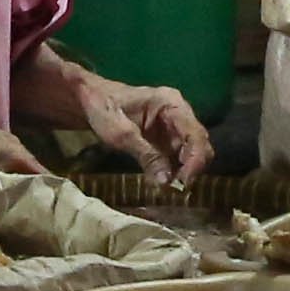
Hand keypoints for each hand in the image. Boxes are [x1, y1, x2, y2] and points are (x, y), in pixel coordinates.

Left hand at [68, 75, 211, 186]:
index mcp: (171, 103)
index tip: (185, 182)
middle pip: (199, 143)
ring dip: (185, 172)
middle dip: (193, 168)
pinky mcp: (166, 139)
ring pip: (191, 153)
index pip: (194, 132)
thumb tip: (166, 182)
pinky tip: (167, 184)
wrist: (90, 100)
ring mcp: (174, 127)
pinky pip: (178, 157)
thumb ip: (146, 155)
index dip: (195, 159)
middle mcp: (179, 114)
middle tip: (178, 190)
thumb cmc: (104, 109)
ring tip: (172, 190)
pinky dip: (176, 172)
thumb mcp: (120, 133)